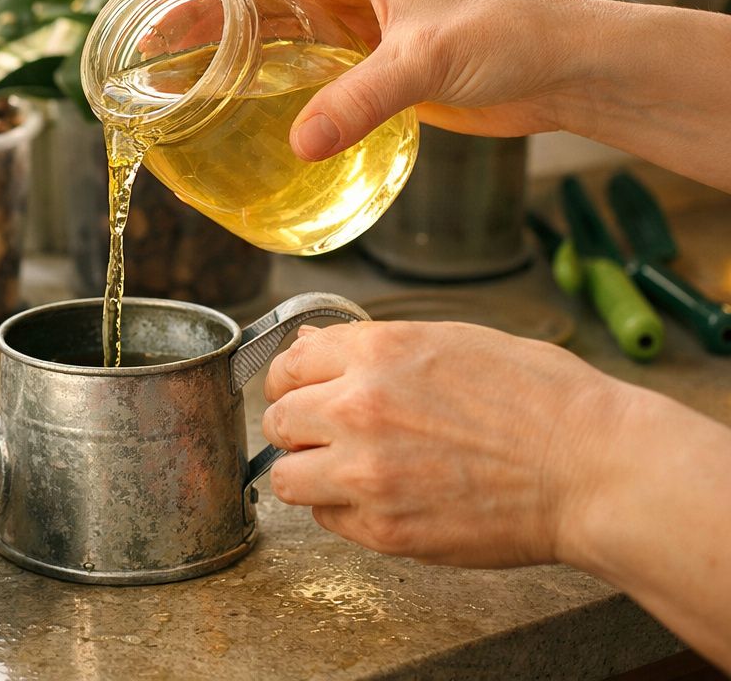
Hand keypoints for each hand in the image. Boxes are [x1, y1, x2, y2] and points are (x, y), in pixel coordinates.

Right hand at [192, 0, 592, 160]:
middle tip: (155, 48)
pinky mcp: (376, 64)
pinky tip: (243, 106)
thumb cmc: (512, 36)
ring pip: (280, 32)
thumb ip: (361, 99)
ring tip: (181, 77)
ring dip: (234, 50)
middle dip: (207, 16)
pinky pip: (308, 68)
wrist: (568, 70)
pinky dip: (273, 81)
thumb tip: (300, 142)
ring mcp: (362, 25)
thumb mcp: (428, 61)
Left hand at [260, 320, 629, 567]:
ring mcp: (365, 472)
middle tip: (329, 436)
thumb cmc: (543, 401)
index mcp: (376, 352)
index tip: (303, 393)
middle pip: (276, 419)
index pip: (288, 362)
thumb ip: (373, 347)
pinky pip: (327, 520)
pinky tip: (386, 499)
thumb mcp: (454, 343)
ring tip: (351, 473)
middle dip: (298, 427)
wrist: (594, 469)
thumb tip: (311, 343)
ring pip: (286, 476)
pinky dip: (345, 513)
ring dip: (311, 473)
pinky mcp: (383, 529)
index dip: (294, 380)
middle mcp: (357, 407)